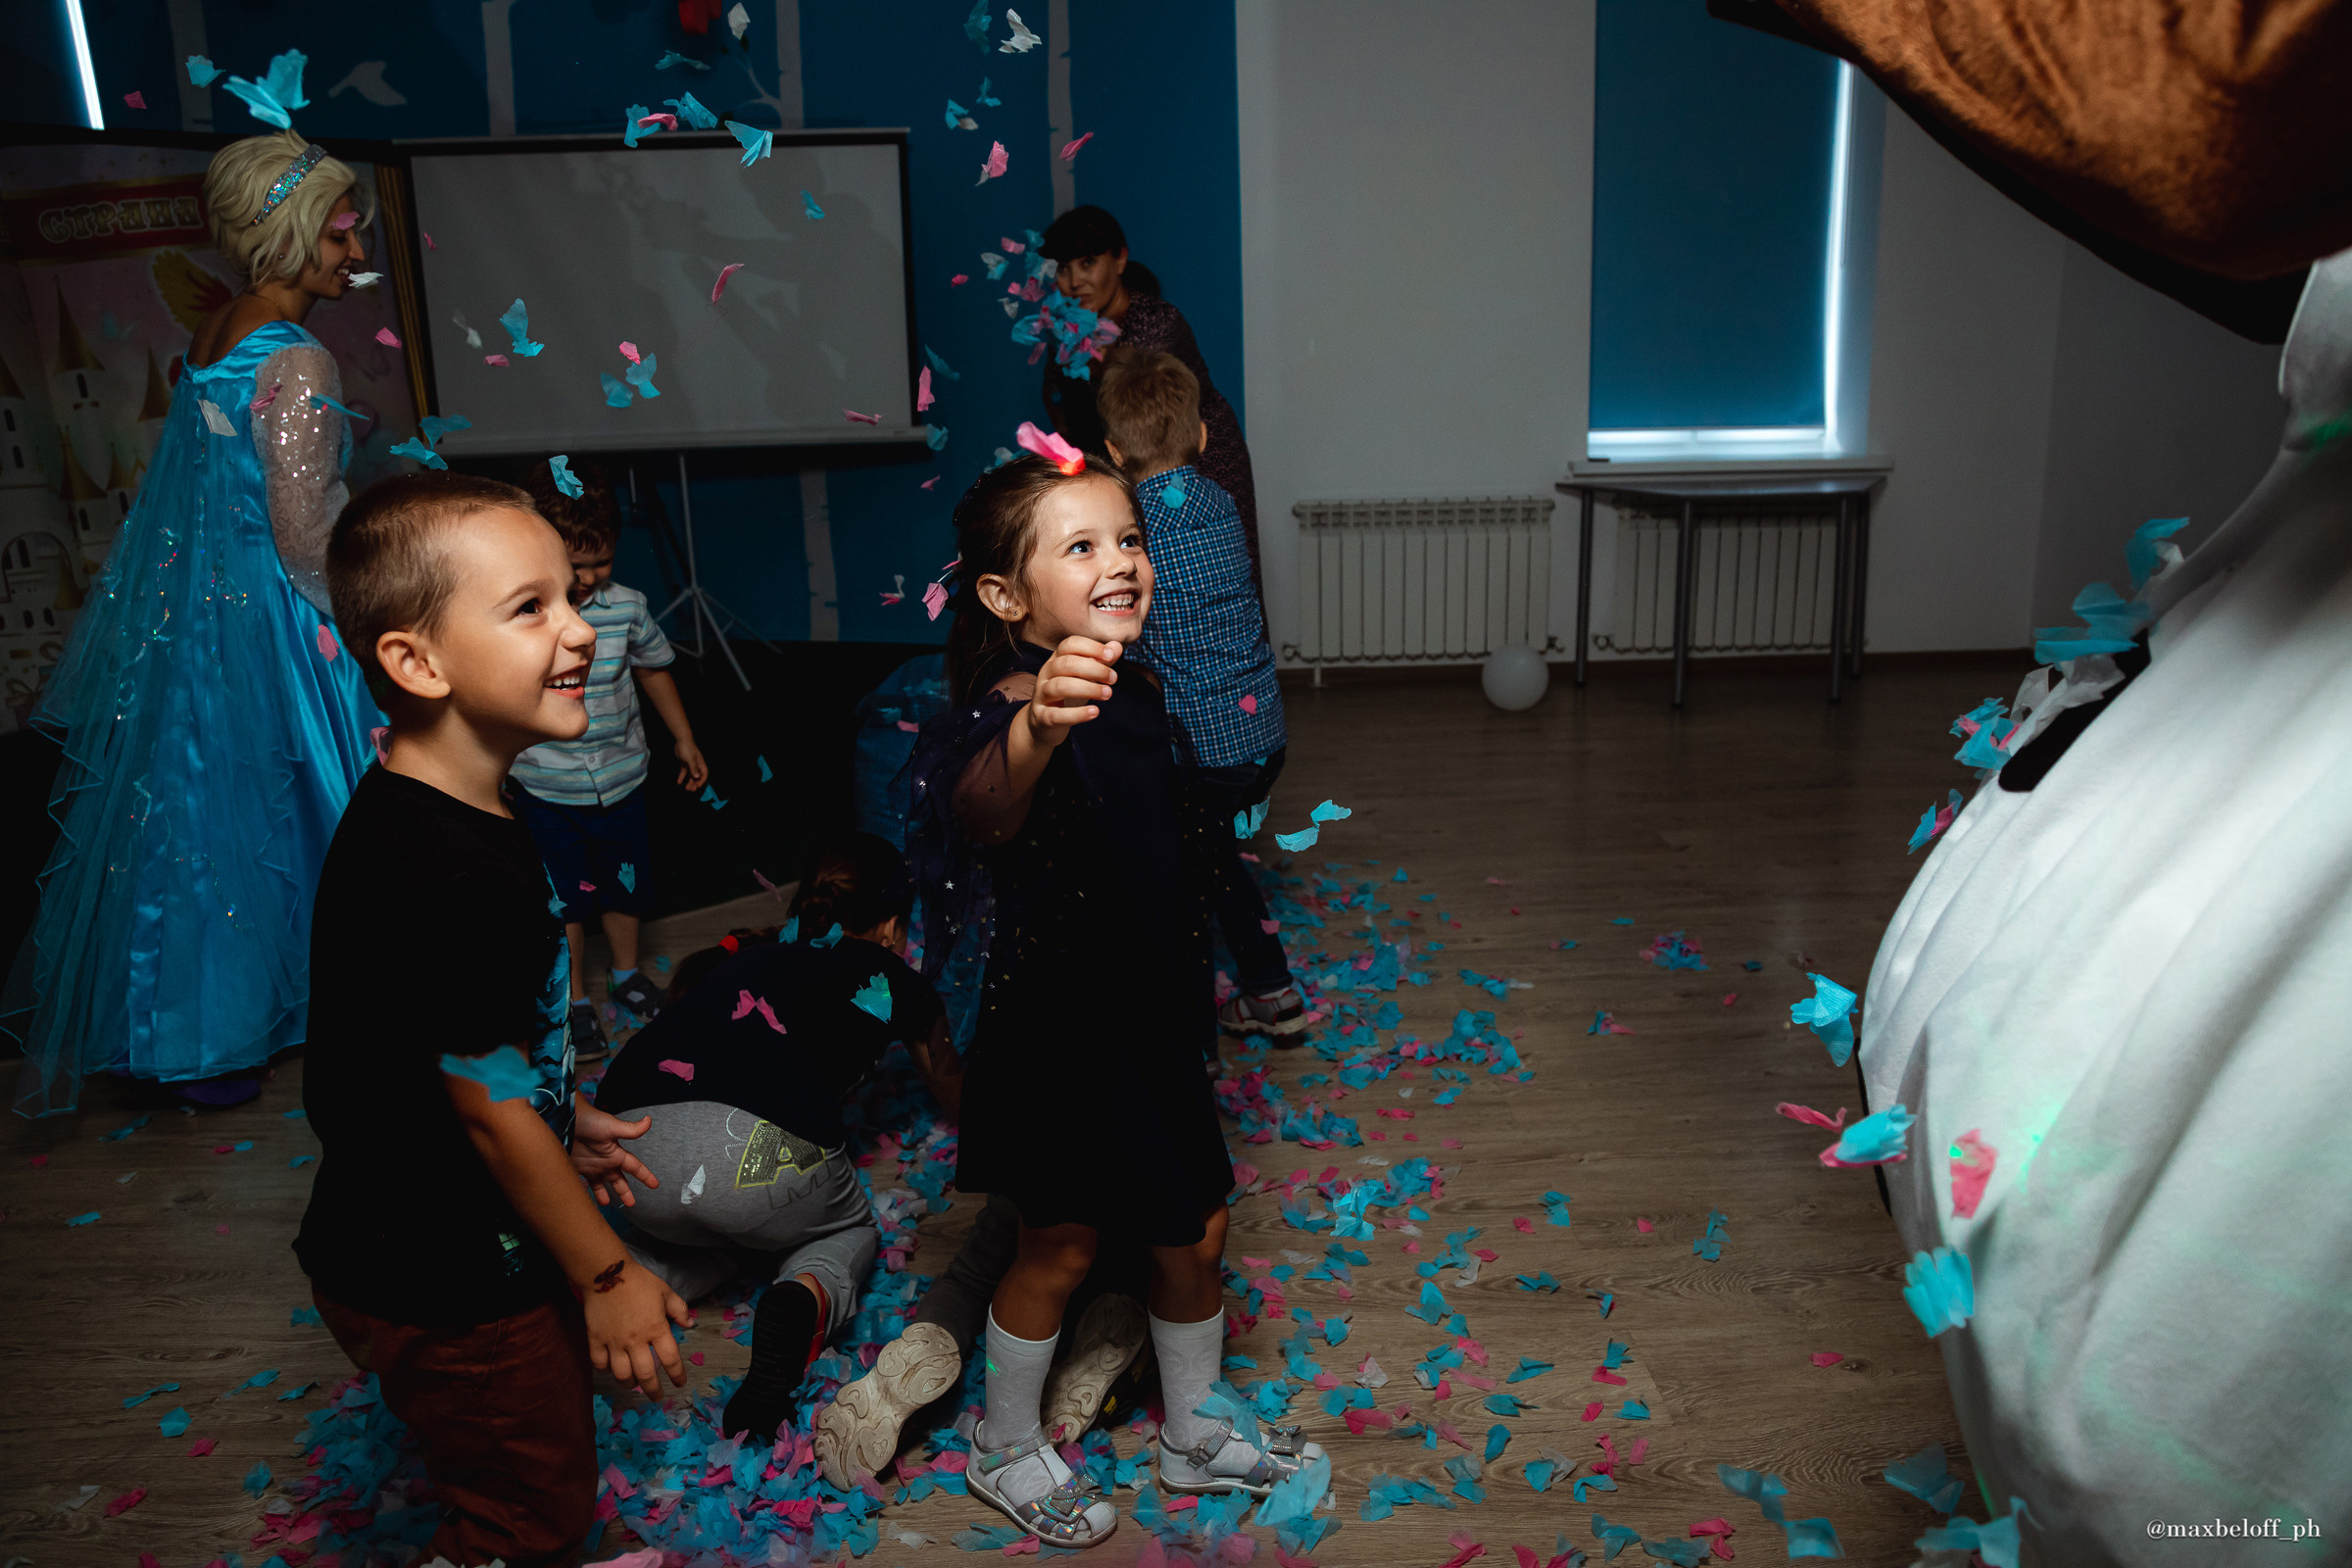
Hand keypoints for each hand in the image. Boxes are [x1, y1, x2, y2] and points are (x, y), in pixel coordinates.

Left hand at [570, 1096, 656, 1207]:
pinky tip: (585, 1198)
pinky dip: (586, 1192)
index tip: (655, 1185)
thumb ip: (630, 1129)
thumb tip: (649, 1121)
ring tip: (606, 1204)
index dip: (645, 1176)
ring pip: (601, 1184)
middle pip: (619, 1180)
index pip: (635, 1167)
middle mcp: (605, 1161)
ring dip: (605, 1194)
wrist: (564, 1119)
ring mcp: (590, 1165)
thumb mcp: (611, 1126)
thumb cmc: (589, 1120)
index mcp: (616, 1153)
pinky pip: (583, 1184)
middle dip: (625, 1192)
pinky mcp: (576, 1168)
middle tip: (632, 1203)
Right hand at [582, 1262, 691, 1396]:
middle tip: (657, 1396)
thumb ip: (679, 1309)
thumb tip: (690, 1325)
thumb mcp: (665, 1291)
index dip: (677, 1375)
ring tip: (634, 1384)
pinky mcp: (596, 1340)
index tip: (680, 1383)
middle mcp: (636, 1341)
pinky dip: (605, 1370)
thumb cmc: (639, 1281)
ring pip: (621, 1374)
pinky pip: (600, 1364)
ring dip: (629, 1383)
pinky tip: (611, 1369)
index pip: (670, 1359)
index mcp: (656, 1329)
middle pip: (646, 1375)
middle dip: (653, 1390)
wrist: (606, 1273)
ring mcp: (614, 1342)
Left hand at [673, 737, 708, 791]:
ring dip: (689, 782)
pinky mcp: (684, 763)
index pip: (704, 774)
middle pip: (697, 776)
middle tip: (690, 789)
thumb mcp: (690, 759)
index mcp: (700, 764)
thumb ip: (693, 768)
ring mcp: (690, 764)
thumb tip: (697, 777)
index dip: (702, 781)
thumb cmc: (688, 748)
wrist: (681, 740)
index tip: (697, 786)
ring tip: (686, 788)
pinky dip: (682, 777)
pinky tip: (679, 782)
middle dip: (694, 783)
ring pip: (691, 775)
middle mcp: (696, 765)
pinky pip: (684, 772)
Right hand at [1023, 636, 1121, 747]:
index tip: (1111, 656)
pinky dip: (1077, 714)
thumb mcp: (1083, 676)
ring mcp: (1041, 695)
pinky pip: (1057, 715)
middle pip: (1066, 664)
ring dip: (1088, 689)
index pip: (1070, 645)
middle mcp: (1046, 674)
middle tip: (1113, 678)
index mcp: (1056, 660)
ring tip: (1107, 694)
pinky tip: (1094, 712)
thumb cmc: (1067, 694)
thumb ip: (1100, 662)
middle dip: (1094, 669)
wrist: (1043, 722)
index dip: (1091, 647)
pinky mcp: (1042, 716)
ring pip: (1061, 686)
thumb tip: (1116, 647)